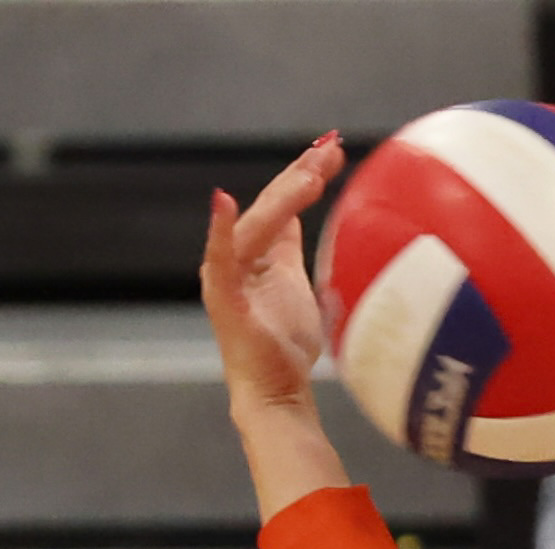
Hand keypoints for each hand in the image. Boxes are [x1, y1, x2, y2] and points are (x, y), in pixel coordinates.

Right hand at [200, 135, 345, 415]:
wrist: (274, 393)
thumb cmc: (284, 346)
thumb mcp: (294, 284)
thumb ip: (289, 247)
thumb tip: (297, 212)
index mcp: (255, 251)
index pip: (282, 202)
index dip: (305, 173)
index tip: (334, 148)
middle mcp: (236, 256)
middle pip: (270, 206)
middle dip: (300, 174)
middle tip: (331, 148)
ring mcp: (226, 276)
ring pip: (255, 225)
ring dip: (282, 198)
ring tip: (311, 176)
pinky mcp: (223, 299)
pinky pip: (220, 260)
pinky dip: (220, 231)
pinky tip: (223, 202)